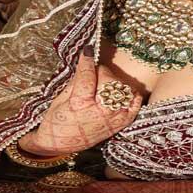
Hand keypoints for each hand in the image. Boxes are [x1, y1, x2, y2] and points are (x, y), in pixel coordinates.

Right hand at [18, 46, 142, 154]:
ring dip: (114, 83)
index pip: (88, 75)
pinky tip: (119, 92)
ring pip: (123, 88)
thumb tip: (88, 62)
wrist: (62, 144)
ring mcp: (115, 118)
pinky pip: (135, 100)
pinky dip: (129, 93)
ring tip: (102, 87)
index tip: (88, 49)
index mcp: (80, 104)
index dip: (87, 60)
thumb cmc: (58, 121)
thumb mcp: (61, 97)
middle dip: (101, 73)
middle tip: (92, 76)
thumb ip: (77, 79)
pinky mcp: (123, 122)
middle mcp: (100, 112)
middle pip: (109, 79)